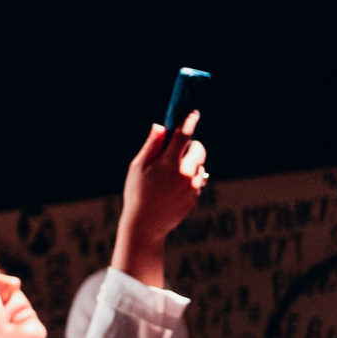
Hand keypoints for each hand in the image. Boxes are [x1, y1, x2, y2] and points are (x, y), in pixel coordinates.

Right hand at [113, 109, 207, 288]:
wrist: (146, 225)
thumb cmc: (137, 193)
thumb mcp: (138, 167)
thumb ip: (152, 146)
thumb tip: (160, 126)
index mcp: (169, 163)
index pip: (183, 135)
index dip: (189, 121)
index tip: (193, 112)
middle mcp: (185, 173)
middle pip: (199, 149)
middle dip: (191, 146)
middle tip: (178, 151)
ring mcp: (193, 186)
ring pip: (199, 165)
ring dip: (190, 164)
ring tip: (170, 177)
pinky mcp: (196, 196)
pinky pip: (197, 180)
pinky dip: (189, 179)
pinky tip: (172, 189)